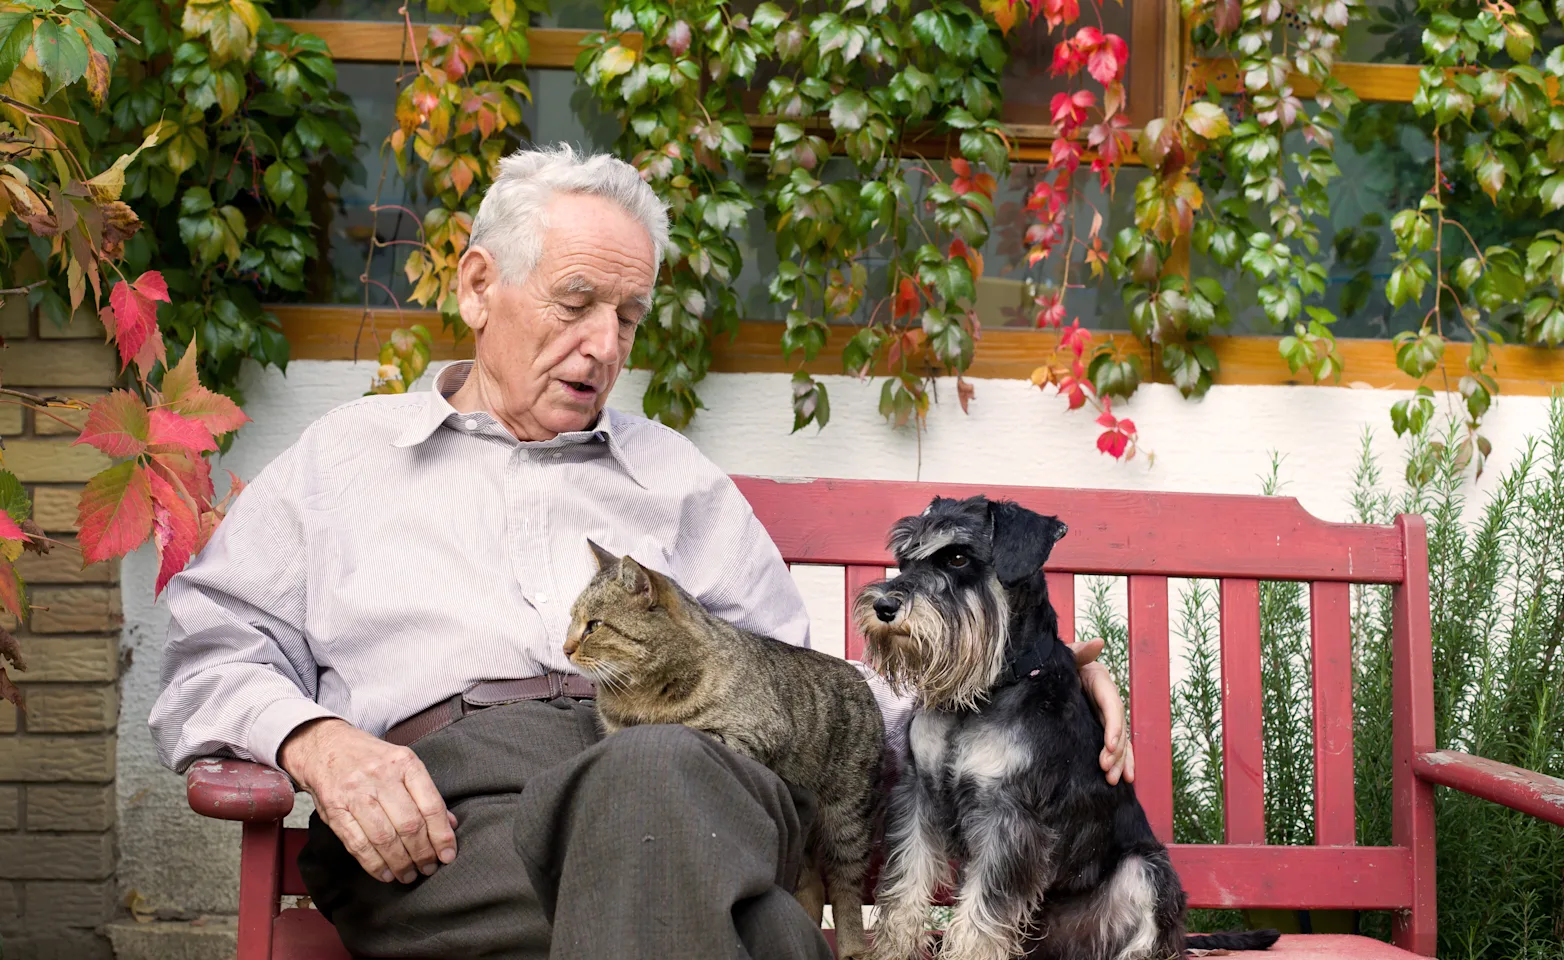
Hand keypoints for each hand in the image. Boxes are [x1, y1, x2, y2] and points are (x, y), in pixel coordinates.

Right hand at [278, 718, 457, 883]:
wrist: (325, 746)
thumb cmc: (370, 758)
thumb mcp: (402, 763)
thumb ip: (425, 793)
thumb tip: (450, 825)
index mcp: (404, 762)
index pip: (431, 805)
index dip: (442, 835)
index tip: (447, 855)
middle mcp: (381, 776)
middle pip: (409, 825)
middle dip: (422, 854)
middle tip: (428, 868)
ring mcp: (356, 794)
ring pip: (385, 838)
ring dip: (400, 863)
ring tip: (409, 875)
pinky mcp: (335, 811)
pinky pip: (358, 844)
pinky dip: (374, 864)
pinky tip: (386, 873)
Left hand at [1068, 639, 1135, 785]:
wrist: (1044, 669)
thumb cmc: (1054, 661)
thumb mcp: (1066, 655)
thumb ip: (1080, 651)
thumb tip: (1099, 642)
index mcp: (1100, 681)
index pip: (1113, 706)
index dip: (1115, 726)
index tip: (1111, 744)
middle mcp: (1107, 699)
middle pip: (1118, 728)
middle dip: (1116, 751)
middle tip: (1107, 769)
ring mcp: (1104, 715)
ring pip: (1120, 741)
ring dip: (1121, 761)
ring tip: (1114, 779)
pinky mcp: (1099, 726)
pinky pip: (1115, 746)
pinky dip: (1122, 761)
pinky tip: (1125, 779)